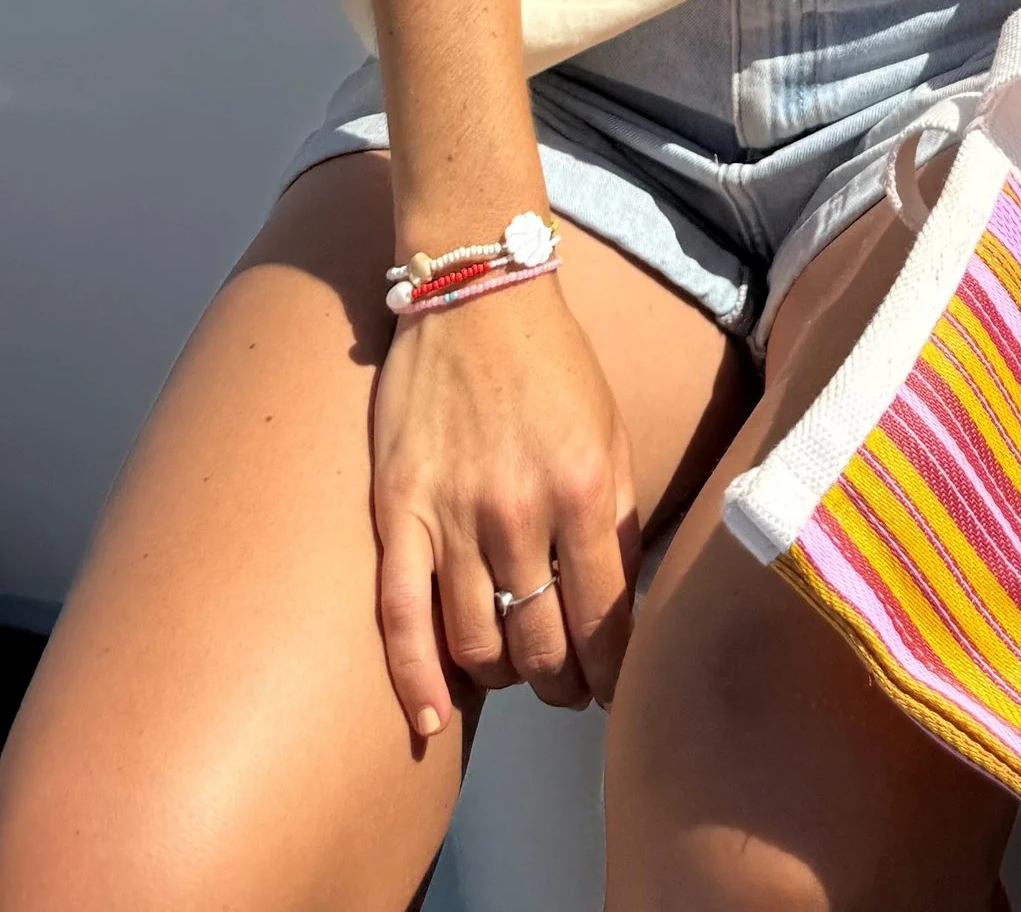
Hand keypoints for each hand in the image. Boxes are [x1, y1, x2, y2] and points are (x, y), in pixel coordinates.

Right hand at [370, 271, 636, 735]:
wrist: (475, 297)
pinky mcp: (399, 513)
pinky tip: (433, 723)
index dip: (612, 670)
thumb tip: (620, 605)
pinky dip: (416, 683)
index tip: (615, 691)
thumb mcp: (610, 433)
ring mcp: (452, 516)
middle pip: (540, 645)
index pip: (604, 617)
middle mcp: (518, 512)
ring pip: (476, 645)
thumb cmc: (553, 366)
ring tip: (517, 673)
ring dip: (503, 677)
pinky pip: (401, 619)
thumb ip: (616, 518)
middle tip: (567, 685)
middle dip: (561, 681)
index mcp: (582, 489)